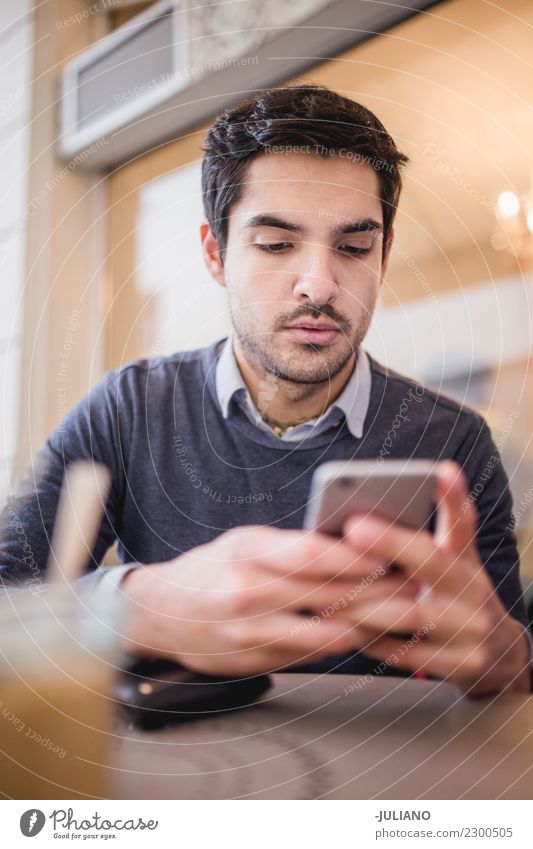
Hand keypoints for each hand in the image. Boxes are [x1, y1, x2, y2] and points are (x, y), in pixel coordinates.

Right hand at [120, 524, 389, 674]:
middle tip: (414, 589)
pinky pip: (308, 655)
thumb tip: (350, 550)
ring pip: (324, 632)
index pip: (310, 553)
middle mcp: (248, 592)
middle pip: (326, 594)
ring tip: (401, 617)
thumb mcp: (245, 542)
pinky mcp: (253, 660)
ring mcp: (250, 631)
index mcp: (248, 552)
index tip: (389, 556)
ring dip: (368, 625)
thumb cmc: (212, 569)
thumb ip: (291, 547)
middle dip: (377, 593)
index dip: (354, 557)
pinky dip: (339, 645)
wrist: (161, 613)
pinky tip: (362, 636)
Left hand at [342, 461, 530, 694]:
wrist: (500, 657)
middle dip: (391, 542)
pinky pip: (405, 652)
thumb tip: (400, 495)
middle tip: (352, 529)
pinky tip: (345, 630)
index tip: (439, 471)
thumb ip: (427, 533)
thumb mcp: (453, 561)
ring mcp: (471, 628)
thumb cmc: (457, 597)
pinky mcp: (462, 665)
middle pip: (431, 561)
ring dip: (366, 601)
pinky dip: (372, 640)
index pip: (462, 521)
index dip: (453, 495)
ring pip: (411, 612)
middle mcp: (472, 588)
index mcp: (464, 559)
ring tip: (329, 590)